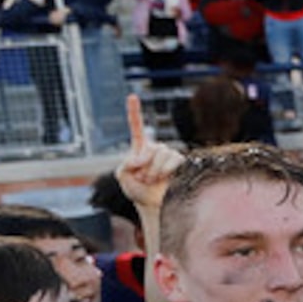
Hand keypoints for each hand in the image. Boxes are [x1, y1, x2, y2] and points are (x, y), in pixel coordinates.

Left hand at [115, 93, 181, 216]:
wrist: (153, 206)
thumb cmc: (137, 191)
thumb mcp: (122, 175)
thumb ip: (127, 162)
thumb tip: (144, 156)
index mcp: (139, 148)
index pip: (136, 127)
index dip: (134, 111)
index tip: (132, 96)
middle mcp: (155, 148)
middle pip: (151, 147)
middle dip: (144, 165)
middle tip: (143, 178)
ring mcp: (168, 155)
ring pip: (162, 154)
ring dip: (154, 171)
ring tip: (152, 181)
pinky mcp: (180, 163)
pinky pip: (173, 160)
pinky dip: (166, 170)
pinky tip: (164, 179)